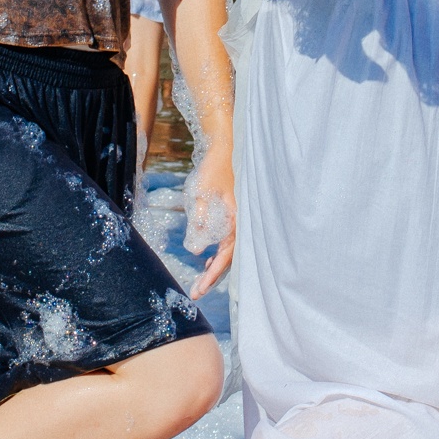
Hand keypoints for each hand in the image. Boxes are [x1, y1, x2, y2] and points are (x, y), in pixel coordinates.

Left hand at [186, 141, 236, 296]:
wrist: (225, 146)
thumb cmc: (213, 168)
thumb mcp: (201, 194)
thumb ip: (200, 220)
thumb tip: (198, 250)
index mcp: (237, 220)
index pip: (226, 256)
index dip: (212, 275)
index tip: (199, 290)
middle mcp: (242, 222)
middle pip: (230, 257)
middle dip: (213, 276)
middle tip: (196, 292)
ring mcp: (240, 218)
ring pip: (231, 250)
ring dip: (217, 266)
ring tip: (201, 280)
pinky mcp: (235, 213)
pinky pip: (230, 240)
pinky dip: (219, 252)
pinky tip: (209, 258)